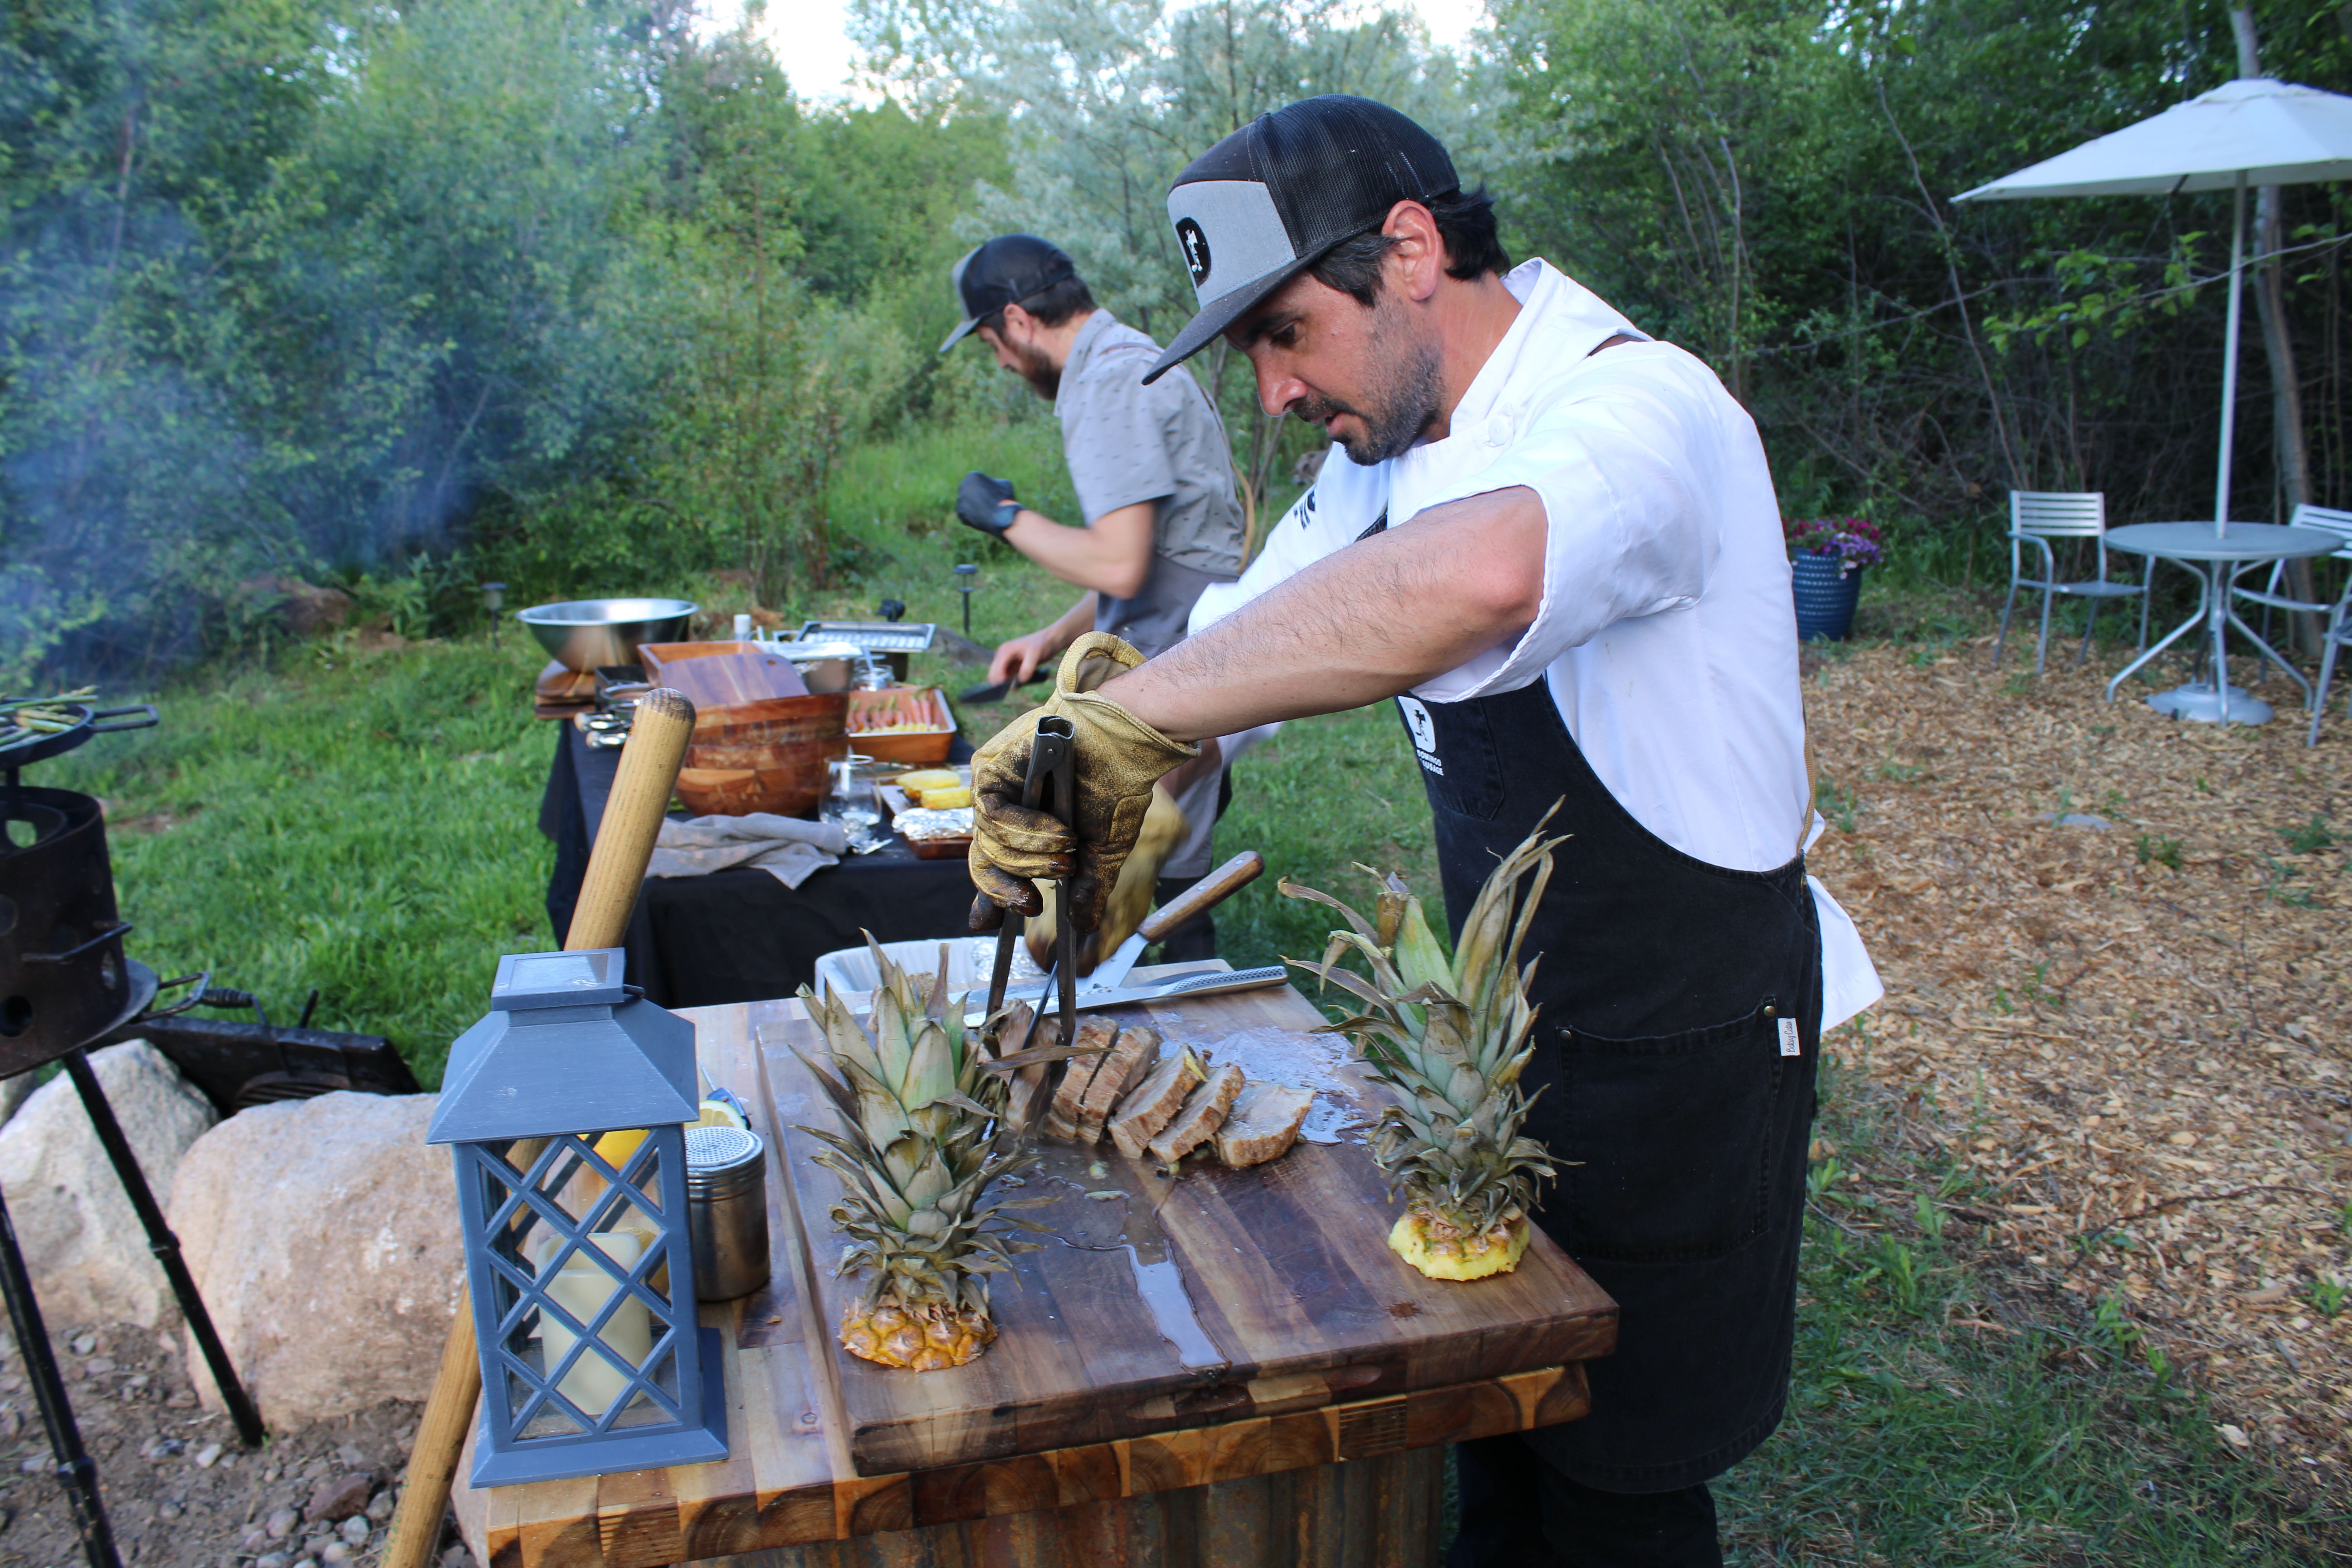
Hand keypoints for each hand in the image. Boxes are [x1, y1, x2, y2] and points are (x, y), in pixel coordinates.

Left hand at [956, 471, 1020, 536]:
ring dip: (974, 507)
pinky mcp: (960, 513)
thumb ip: (995, 483)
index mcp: (973, 476)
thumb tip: (993, 486)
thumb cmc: (1005, 498)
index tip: (991, 494)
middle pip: (969, 491)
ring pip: (967, 503)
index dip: (985, 488)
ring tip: (986, 511)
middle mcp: (963, 486)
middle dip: (977, 496)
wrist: (1001, 517)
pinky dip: (973, 517)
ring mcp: (960, 500)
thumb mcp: (1005, 484)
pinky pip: (966, 514)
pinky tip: (982, 518)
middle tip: (987, 503)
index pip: (977, 482)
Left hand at [967, 633, 1198, 932]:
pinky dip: (1026, 830)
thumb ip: (1089, 887)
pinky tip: (1057, 831)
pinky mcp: (990, 769)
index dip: (989, 899)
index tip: (985, 926)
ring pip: (988, 842)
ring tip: (1067, 850)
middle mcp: (1005, 812)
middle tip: (1033, 904)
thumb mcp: (1103, 849)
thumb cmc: (1114, 787)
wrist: (1122, 742)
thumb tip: (1084, 926)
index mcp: (1025, 831)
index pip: (995, 869)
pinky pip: (992, 814)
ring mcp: (994, 790)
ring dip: (1030, 857)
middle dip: (1006, 890)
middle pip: (983, 863)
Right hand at [989, 631, 1055, 685]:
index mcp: (1005, 651)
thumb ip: (1028, 667)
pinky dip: (1009, 683)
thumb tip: (1021, 680)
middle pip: (994, 674)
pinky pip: (1007, 677)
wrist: (1049, 641)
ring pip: (1000, 677)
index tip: (1001, 690)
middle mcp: (1003, 655)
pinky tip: (1016, 687)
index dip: (997, 680)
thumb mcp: (1035, 654)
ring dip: (1003, 684)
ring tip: (1011, 689)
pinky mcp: (1013, 666)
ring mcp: (1007, 661)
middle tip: (1002, 693)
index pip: (995, 669)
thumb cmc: (1042, 645)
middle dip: (998, 683)